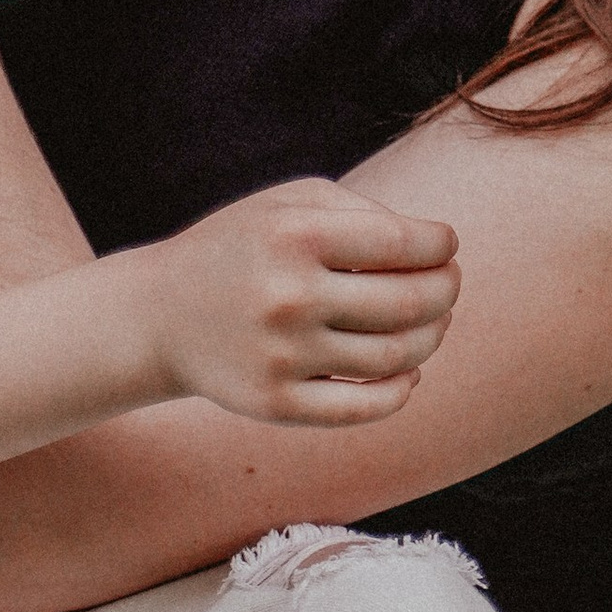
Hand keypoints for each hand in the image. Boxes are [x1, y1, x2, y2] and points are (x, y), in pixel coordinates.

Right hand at [130, 177, 460, 425]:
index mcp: (294, 235)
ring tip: (437, 322)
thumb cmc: (242, 246)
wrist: (161, 314)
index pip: (400, 243)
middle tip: (451, 284)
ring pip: (393, 357)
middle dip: (446, 291)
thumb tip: (433, 248)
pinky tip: (412, 371)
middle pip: (407, 303)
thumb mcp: (289, 204)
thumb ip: (361, 212)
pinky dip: (402, 390)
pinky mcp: (276, 405)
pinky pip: (363, 408)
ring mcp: (282, 356)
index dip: (439, 245)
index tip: (446, 244)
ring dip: (432, 337)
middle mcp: (289, 296)